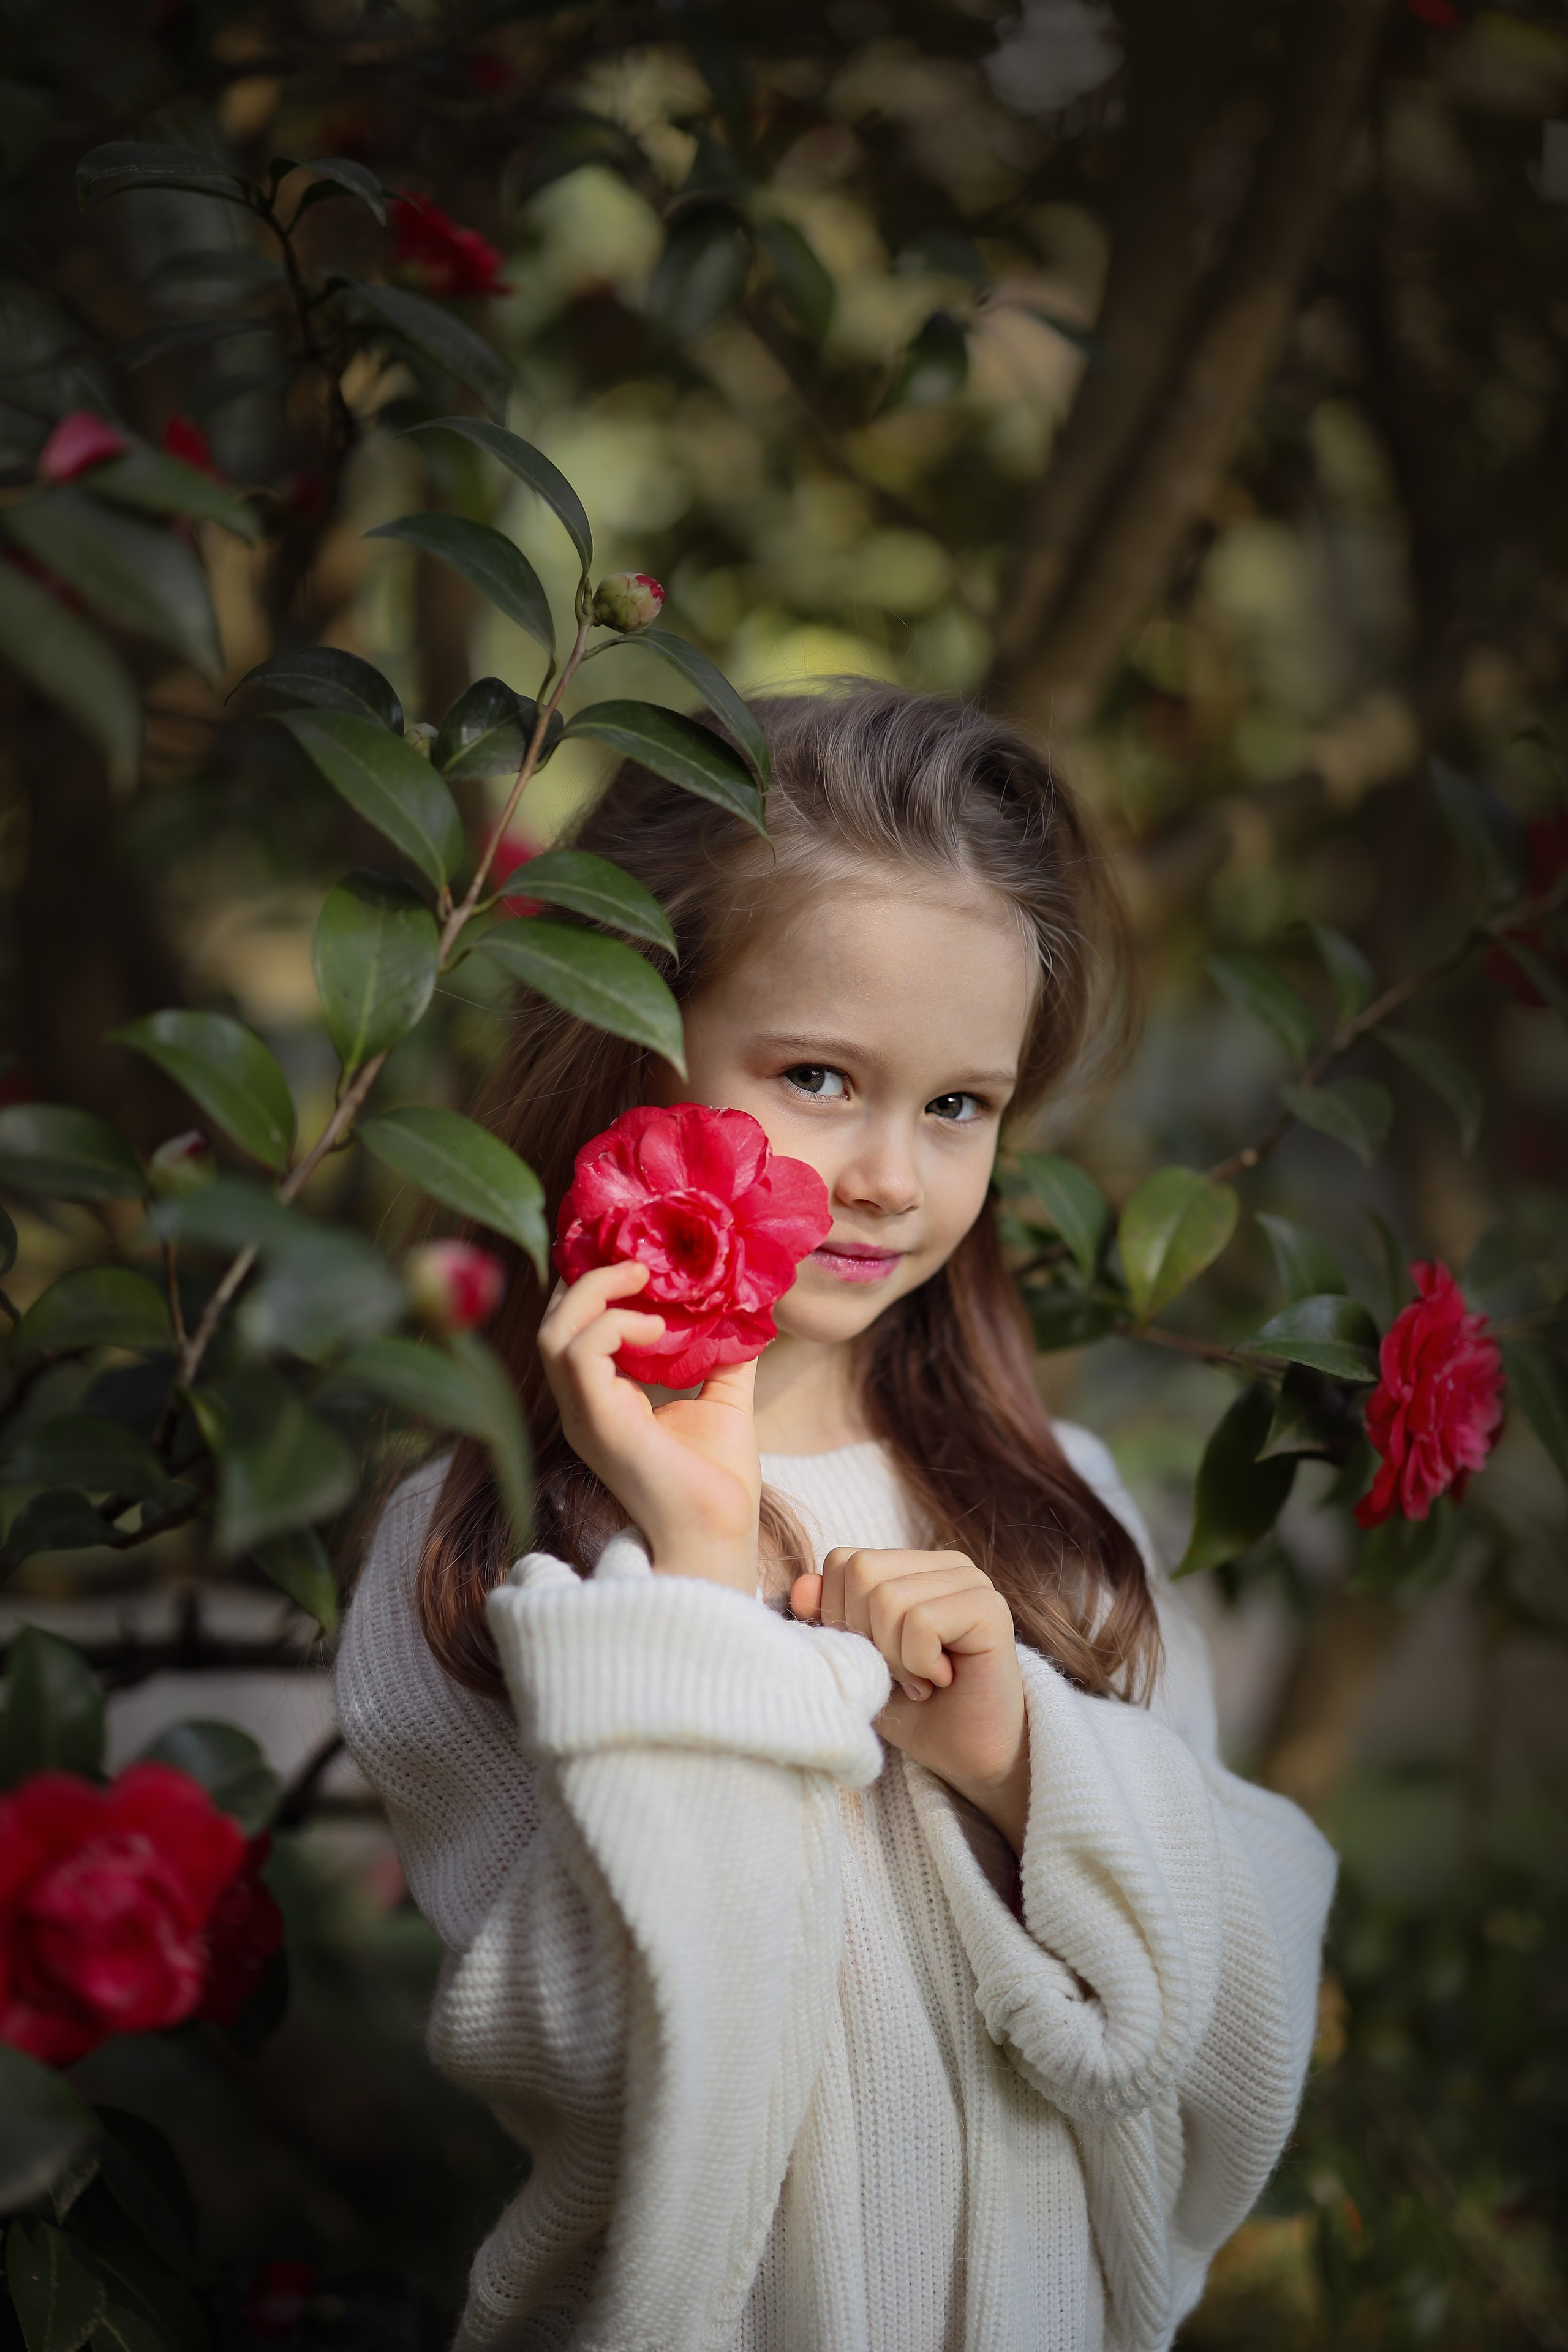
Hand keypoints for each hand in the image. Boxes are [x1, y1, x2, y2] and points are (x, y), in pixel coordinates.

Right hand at [538, 1263, 759, 1593]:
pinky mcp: (597, 1422)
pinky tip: (657, 1331)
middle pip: (553, 1324)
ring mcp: (584, 1415)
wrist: (720, 1534)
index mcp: (604, 1401)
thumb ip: (724, 1354)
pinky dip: (613, 1326)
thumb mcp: (724, 1400)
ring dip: (597, 1296)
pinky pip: (580, 1354)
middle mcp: (583, 1406)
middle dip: (590, 1282)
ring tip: (644, 1287)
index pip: (575, 1331)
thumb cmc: (719, 1482)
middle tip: (641, 1268)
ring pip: (553, 1334)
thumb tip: (744, 1308)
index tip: (642, 1266)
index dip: (597, 1290)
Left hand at [791, 1549, 1029, 1853]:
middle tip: (899, 1673)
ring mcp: (972, 1582)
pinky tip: (941, 1680)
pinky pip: (921, 1622)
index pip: (842, 1561)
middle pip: (860, 1571)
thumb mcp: (857, 1663)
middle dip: (865, 1635)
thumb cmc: (916, 1711)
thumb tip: (802, 1585)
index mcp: (912, 1566)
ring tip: (920, 1680)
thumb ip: (830, 1619)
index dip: (840, 1616)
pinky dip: (919, 1662)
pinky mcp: (990, 1609)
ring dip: (894, 1657)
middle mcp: (944, 1565)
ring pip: (888, 1597)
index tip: (873, 1658)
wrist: (971, 1758)